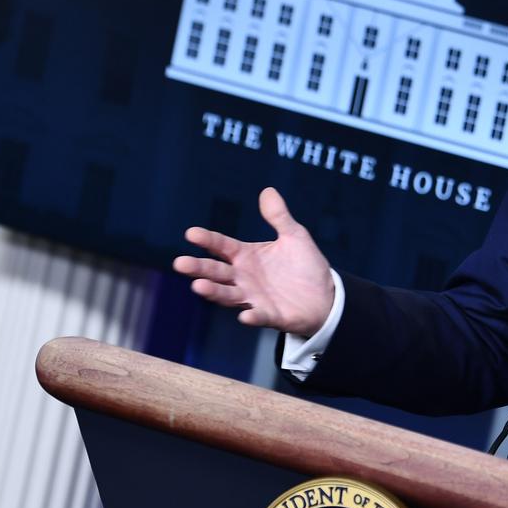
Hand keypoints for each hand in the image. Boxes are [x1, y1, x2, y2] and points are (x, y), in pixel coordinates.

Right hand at [173, 187, 333, 336]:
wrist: (326, 296)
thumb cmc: (305, 266)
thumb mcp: (295, 236)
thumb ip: (279, 217)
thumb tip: (268, 191)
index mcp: (246, 256)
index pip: (222, 246)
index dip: (207, 240)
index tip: (191, 233)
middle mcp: (244, 278)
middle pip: (217, 272)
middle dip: (199, 268)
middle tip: (180, 263)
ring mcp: (255, 298)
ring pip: (229, 295)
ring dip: (214, 292)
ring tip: (198, 286)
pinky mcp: (271, 315)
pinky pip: (260, 316)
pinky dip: (252, 317)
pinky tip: (245, 316)